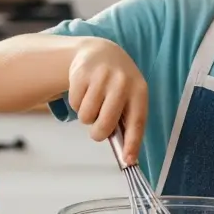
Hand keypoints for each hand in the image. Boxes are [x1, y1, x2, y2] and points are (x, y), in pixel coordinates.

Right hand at [68, 37, 147, 163]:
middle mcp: (122, 82)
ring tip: (93, 103)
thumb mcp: (130, 95)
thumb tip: (126, 155)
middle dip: (98, 133)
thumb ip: (127, 120)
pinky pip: (74, 104)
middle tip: (97, 129)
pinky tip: (85, 92)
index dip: (132, 143)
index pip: (137, 122)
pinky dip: (77, 104)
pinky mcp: (81, 73)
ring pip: (86, 116)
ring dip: (86, 116)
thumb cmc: (118, 82)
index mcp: (139, 90)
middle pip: (105, 124)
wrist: (101, 52)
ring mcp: (101, 77)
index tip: (128, 161)